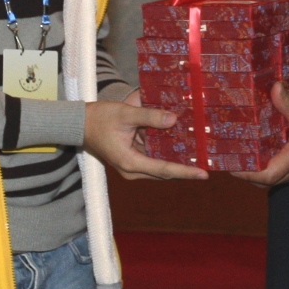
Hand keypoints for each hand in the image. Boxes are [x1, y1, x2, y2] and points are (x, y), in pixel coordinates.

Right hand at [83, 99, 205, 180]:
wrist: (80, 123)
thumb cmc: (100, 118)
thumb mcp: (125, 114)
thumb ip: (149, 117)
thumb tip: (174, 120)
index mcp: (130, 162)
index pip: (164, 169)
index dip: (185, 171)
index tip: (204, 173)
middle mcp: (132, 169)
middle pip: (165, 171)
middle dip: (186, 168)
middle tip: (207, 162)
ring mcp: (132, 166)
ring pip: (160, 166)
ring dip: (177, 161)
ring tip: (199, 155)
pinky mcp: (132, 160)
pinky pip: (153, 159)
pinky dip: (166, 154)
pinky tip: (181, 145)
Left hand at [234, 83, 288, 187]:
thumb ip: (286, 102)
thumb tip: (273, 88)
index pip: (266, 176)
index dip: (246, 173)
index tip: (232, 165)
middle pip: (268, 181)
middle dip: (250, 174)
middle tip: (236, 159)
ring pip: (278, 178)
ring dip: (262, 170)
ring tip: (249, 153)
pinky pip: (287, 172)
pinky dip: (275, 165)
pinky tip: (270, 149)